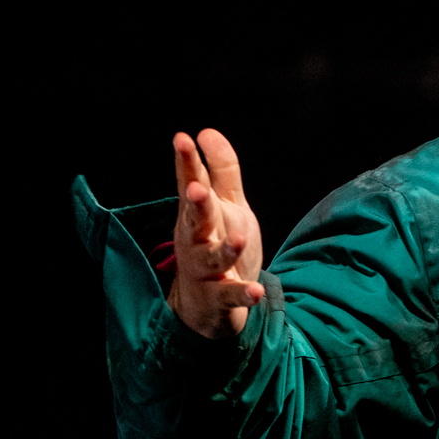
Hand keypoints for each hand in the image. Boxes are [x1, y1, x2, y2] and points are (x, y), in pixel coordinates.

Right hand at [166, 129, 264, 337]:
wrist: (204, 306)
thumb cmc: (214, 245)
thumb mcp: (224, 206)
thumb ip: (220, 171)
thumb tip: (206, 131)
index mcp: (197, 215)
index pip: (191, 184)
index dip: (187, 163)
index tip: (182, 139)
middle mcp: (196, 240)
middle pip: (195, 219)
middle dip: (196, 205)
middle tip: (197, 190)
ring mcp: (205, 270)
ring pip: (211, 258)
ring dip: (224, 249)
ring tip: (237, 239)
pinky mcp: (219, 298)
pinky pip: (230, 296)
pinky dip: (243, 294)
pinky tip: (256, 290)